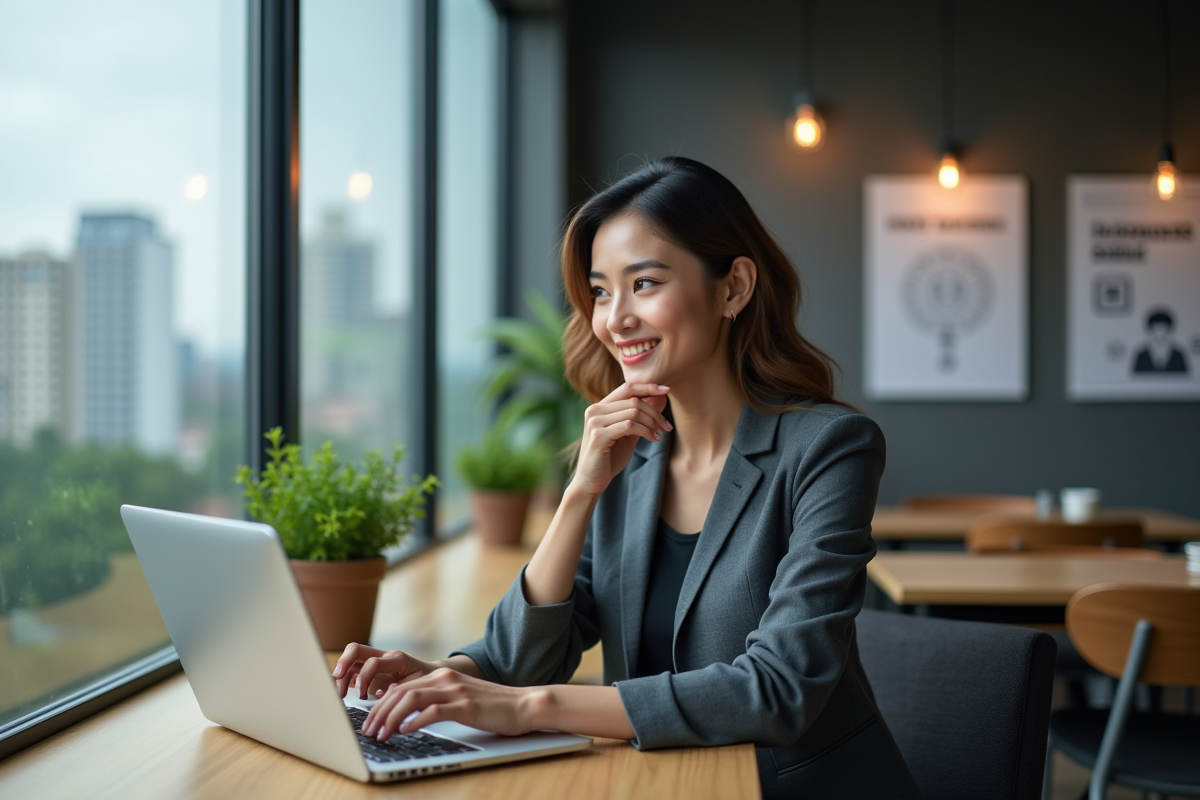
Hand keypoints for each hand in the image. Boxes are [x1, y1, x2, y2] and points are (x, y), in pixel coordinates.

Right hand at [332, 643, 434, 699]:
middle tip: (338, 683)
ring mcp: (375, 661)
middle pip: (355, 650)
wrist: (429, 674)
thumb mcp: (416, 687)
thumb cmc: (424, 680)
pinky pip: (352, 670)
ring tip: (341, 694)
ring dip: (341, 676)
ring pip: (350, 660)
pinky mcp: (369, 670)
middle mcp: (383, 656)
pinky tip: (343, 693)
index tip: (363, 695)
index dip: (364, 678)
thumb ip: (398, 689)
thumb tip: (379, 693)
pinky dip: (344, 680)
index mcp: (397, 659)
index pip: (373, 662)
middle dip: (343, 664)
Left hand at [361, 668, 542, 740]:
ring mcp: (455, 691)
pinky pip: (434, 711)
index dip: (380, 706)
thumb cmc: (491, 706)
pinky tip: (406, 731)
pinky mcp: (466, 705)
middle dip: (379, 713)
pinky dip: (415, 721)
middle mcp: (445, 678)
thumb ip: (435, 699)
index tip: (370, 723)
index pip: (401, 687)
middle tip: (369, 732)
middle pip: (401, 692)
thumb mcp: (458, 697)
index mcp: (441, 675)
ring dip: (391, 718)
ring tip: (382, 734)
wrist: (523, 704)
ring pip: (412, 699)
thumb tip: (405, 713)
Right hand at [569, 382, 671, 497]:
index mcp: (600, 407)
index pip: (627, 388)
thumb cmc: (609, 458)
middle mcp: (594, 410)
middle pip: (633, 400)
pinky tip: (653, 439)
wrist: (591, 482)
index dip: (648, 387)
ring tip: (659, 434)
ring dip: (652, 423)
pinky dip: (646, 431)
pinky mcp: (598, 435)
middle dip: (655, 412)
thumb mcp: (628, 434)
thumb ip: (640, 417)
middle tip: (666, 426)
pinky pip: (629, 426)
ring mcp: (595, 422)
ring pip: (633, 412)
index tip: (667, 390)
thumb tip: (660, 398)